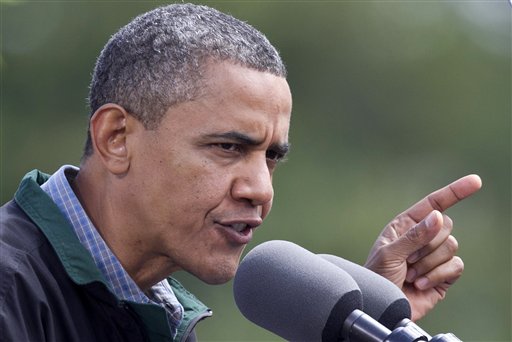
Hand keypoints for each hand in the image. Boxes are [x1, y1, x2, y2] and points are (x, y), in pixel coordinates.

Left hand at [364, 175, 481, 320]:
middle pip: (446, 225)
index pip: (433, 204)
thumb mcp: (388, 254)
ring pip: (452, 246)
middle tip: (407, 260)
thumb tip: (437, 217)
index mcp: (405, 225)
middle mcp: (422, 237)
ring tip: (410, 274)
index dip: (454, 192)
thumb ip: (413, 236)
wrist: (381, 307)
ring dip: (428, 263)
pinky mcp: (444, 275)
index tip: (475, 181)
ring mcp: (434, 256)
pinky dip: (437, 276)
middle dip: (427, 244)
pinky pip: (456, 266)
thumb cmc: (376, 278)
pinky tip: (419, 284)